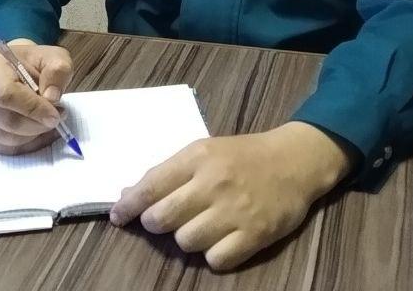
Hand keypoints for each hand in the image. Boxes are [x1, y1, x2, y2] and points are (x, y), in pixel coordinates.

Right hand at [0, 39, 73, 154]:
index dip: (33, 108)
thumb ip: (58, 70)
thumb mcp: (54, 58)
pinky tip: (34, 132)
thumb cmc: (34, 64)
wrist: (16, 70)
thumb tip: (51, 97)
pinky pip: (0, 147)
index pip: (6, 93)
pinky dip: (23, 145)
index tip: (55, 114)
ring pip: (4, 137)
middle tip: (55, 119)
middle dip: (36, 125)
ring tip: (45, 122)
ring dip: (31, 136)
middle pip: (5, 120)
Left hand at [110, 122, 351, 270]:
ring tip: (199, 227)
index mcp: (198, 157)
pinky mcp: (255, 235)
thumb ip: (170, 172)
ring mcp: (235, 211)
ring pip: (186, 241)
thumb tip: (131, 195)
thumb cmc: (244, 155)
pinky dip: (213, 255)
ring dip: (186, 238)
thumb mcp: (206, 150)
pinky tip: (219, 241)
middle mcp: (214, 183)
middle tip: (161, 221)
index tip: (117, 217)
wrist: (295, 161)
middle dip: (154, 224)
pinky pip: (215, 260)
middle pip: (161, 219)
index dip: (129, 206)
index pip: (151, 186)